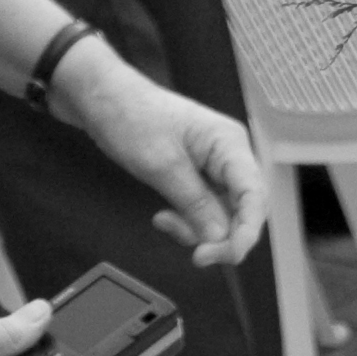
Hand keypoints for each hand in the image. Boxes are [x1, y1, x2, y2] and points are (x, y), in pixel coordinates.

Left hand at [50, 44, 266, 267]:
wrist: (101, 98)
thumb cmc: (130, 117)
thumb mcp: (161, 165)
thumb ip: (194, 203)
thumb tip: (219, 237)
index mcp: (229, 144)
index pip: (255, 195)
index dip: (247, 231)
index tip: (225, 257)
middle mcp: (229, 154)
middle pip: (244, 208)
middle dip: (220, 235)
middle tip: (194, 254)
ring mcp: (214, 164)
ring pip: (223, 212)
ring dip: (197, 228)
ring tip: (165, 222)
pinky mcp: (197, 172)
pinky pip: (205, 206)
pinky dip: (187, 219)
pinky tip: (165, 217)